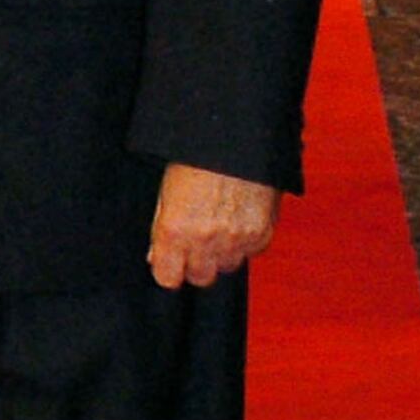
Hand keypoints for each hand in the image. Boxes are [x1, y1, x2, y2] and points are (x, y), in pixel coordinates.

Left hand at [148, 161, 278, 287]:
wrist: (237, 140)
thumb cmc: (194, 158)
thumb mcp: (166, 192)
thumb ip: (161, 228)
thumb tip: (156, 257)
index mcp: (174, 230)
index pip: (168, 279)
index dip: (168, 271)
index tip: (170, 264)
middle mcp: (205, 240)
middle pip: (200, 278)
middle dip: (196, 265)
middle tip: (195, 243)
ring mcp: (237, 239)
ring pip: (227, 266)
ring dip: (222, 254)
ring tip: (218, 226)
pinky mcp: (263, 233)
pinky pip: (252, 252)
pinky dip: (246, 242)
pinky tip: (239, 219)